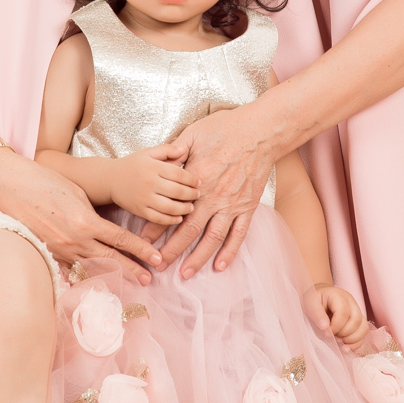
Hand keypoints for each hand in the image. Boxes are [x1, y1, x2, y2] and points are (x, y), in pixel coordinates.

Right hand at [0, 150, 163, 284]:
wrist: (11, 186)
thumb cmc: (44, 182)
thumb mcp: (76, 192)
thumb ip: (91, 211)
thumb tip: (101, 224)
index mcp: (87, 222)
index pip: (120, 239)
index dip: (141, 250)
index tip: (157, 257)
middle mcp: (76, 240)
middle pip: (111, 259)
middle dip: (133, 269)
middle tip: (151, 278)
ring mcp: (60, 250)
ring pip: (92, 268)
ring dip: (112, 275)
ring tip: (129, 284)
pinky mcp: (47, 254)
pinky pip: (69, 270)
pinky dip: (82, 278)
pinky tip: (93, 286)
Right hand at [113, 144, 200, 225]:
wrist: (109, 179)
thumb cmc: (132, 164)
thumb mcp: (148, 152)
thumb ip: (167, 150)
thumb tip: (185, 149)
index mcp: (153, 167)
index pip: (179, 173)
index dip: (192, 179)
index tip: (199, 182)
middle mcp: (149, 182)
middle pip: (177, 191)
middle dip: (191, 194)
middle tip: (198, 195)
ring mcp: (144, 198)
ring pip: (170, 207)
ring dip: (184, 209)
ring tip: (191, 207)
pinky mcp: (139, 210)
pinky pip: (158, 218)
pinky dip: (171, 220)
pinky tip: (178, 218)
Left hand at [150, 105, 277, 277]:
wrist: (260, 131)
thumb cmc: (225, 129)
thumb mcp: (193, 134)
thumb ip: (175, 152)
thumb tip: (159, 163)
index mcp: (195, 180)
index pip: (171, 209)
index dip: (155, 227)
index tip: (143, 240)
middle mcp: (213, 197)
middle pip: (189, 231)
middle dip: (172, 250)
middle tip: (158, 265)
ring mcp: (232, 204)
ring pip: (212, 238)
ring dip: (198, 258)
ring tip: (185, 273)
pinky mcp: (248, 207)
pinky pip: (238, 235)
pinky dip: (229, 252)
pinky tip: (219, 266)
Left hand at [310, 283, 368, 350]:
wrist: (318, 298)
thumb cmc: (314, 300)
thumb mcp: (310, 304)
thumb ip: (317, 314)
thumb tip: (325, 327)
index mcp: (339, 296)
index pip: (344, 312)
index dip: (336, 326)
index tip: (327, 332)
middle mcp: (351, 303)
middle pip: (357, 320)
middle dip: (345, 333)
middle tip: (333, 336)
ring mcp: (357, 312)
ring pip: (364, 327)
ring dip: (352, 339)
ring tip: (340, 342)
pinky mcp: (358, 322)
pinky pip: (363, 334)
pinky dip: (356, 343)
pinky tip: (345, 347)